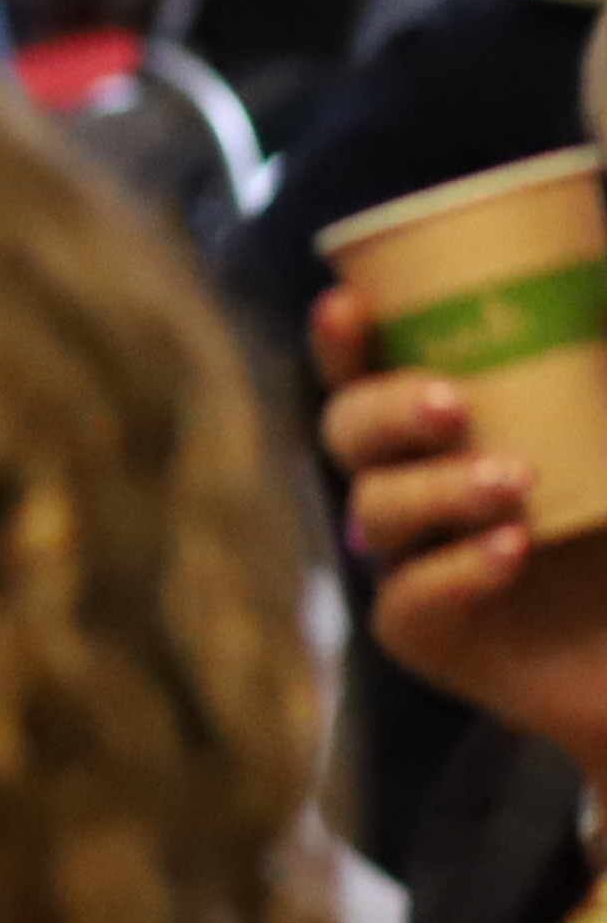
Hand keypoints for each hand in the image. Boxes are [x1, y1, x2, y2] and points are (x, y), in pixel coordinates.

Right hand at [316, 283, 606, 781]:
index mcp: (447, 432)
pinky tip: (512, 551)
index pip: (369, 374)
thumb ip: (601, 369)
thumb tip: (603, 284)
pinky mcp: (427, 638)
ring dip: (436, 488)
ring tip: (516, 482)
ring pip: (377, 512)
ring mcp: (414, 562)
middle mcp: (417, 489)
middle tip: (450, 405)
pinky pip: (408, 600)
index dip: (341, 341)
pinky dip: (456, 570)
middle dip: (384, 411)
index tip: (348, 304)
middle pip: (347, 435)